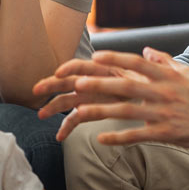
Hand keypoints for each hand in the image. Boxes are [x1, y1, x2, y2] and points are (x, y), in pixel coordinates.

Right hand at [34, 55, 148, 127]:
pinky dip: (68, 126)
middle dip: (52, 84)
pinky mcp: (92, 109)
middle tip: (36, 90)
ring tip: (41, 115)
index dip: (72, 67)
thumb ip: (149, 62)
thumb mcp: (150, 72)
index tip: (60, 73)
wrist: (152, 97)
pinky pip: (76, 118)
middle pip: (69, 81)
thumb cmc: (149, 81)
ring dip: (53, 106)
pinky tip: (60, 136)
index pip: (85, 65)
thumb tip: (149, 52)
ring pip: (68, 99)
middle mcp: (94, 81)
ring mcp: (91, 96)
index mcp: (106, 69)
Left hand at [35, 48, 188, 145]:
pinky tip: (101, 139)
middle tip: (79, 83)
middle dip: (102, 84)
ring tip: (80, 112)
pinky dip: (119, 138)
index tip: (96, 56)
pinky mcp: (166, 134)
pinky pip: (138, 136)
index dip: (116, 59)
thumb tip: (145, 49)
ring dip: (102, 111)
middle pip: (128, 86)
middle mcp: (165, 93)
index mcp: (168, 76)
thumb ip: (164, 61)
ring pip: (128, 112)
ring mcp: (165, 115)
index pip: (138, 63)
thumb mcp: (186, 73)